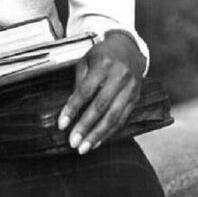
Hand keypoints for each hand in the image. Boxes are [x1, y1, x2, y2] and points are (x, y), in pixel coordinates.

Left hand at [57, 32, 144, 154]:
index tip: (62, 124)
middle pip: (101, 107)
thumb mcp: (86, 61)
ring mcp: (130, 89)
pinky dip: (109, 132)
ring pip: (114, 117)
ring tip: (84, 148)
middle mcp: (119, 77)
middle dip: (86, 127)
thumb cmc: (102, 55)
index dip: (73, 109)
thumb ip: (79, 82)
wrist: (128, 49)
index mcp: (103, 65)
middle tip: (73, 143)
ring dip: (98, 135)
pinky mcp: (136, 98)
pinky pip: (122, 119)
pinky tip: (98, 141)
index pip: (85, 91)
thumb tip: (70, 108)